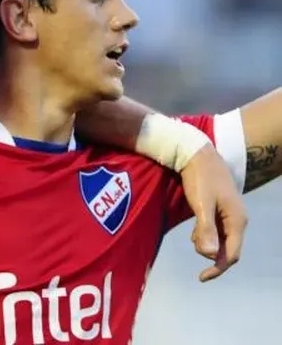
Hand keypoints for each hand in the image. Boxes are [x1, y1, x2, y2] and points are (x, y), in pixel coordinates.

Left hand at [180, 144, 247, 281]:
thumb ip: (206, 228)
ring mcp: (229, 214)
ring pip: (220, 239)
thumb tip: (210, 255)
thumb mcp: (201, 203)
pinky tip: (195, 231)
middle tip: (193, 247)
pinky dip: (205, 234)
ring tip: (193, 235)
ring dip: (206, 242)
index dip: (218, 268)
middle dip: (211, 254)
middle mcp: (237, 219)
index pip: (231, 254)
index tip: (201, 278)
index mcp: (237, 220)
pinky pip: (216, 230)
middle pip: (228, 248)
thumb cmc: (199, 178)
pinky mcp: (220, 209)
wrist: (197, 153)